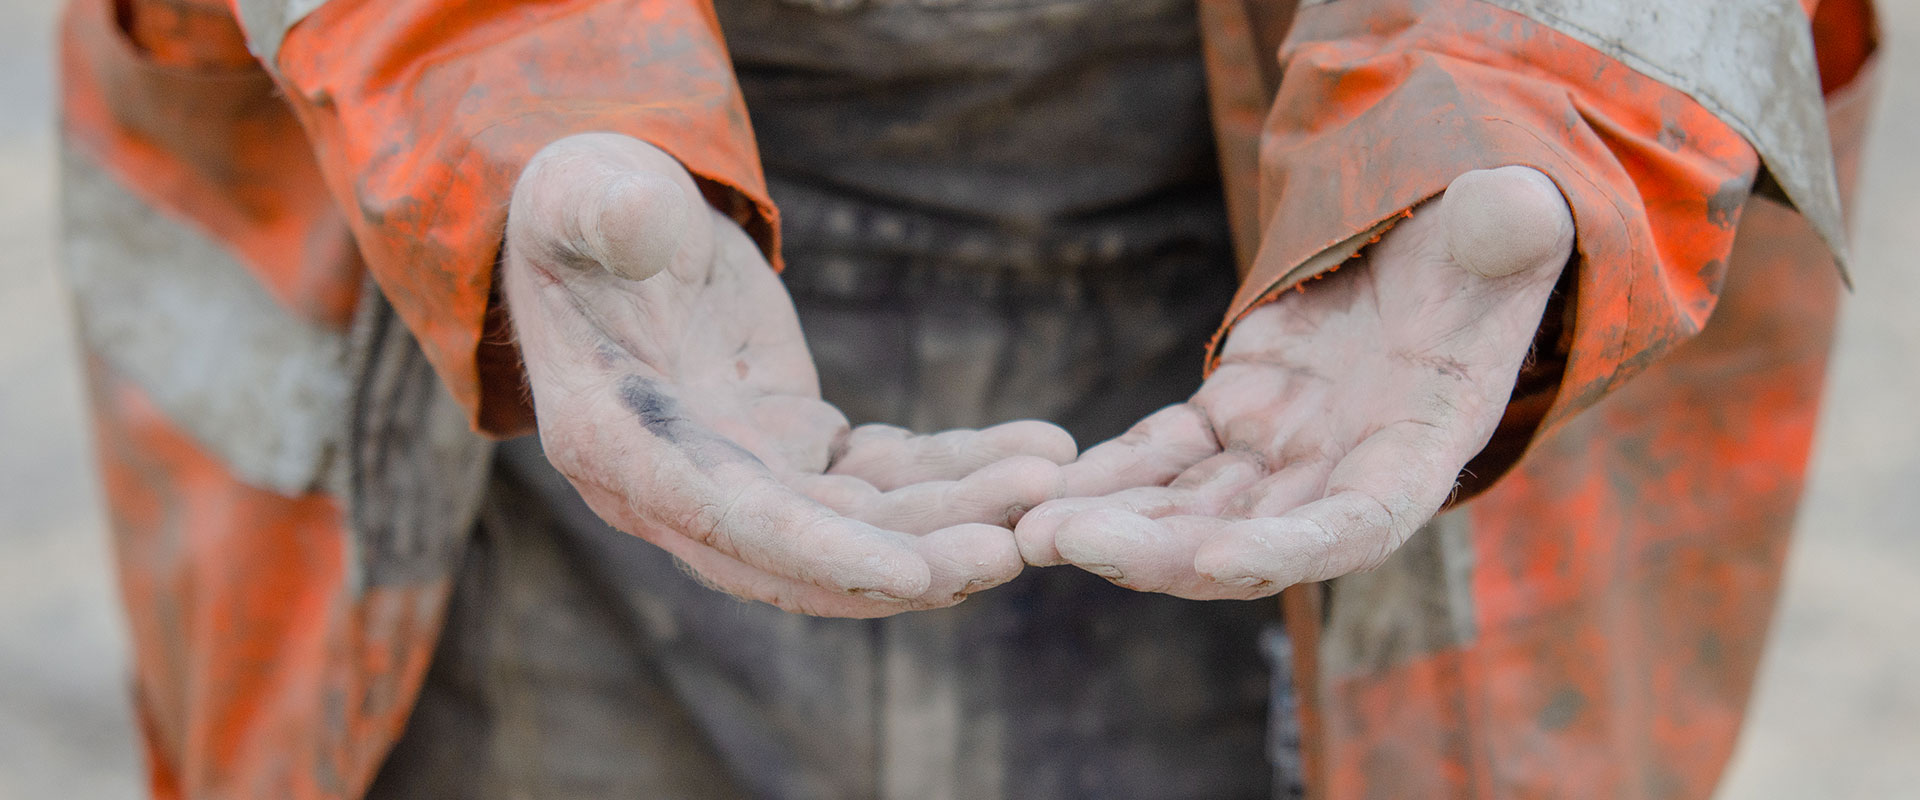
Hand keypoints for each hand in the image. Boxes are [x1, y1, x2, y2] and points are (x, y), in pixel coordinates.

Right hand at [503, 133, 1075, 616]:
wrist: (612, 227)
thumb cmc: (585, 207)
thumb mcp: (584, 195)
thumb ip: (607, 212)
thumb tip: (635, 221)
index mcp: (616, 444)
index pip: (732, 521)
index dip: (825, 555)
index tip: (916, 575)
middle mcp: (678, 488)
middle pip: (812, 552)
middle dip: (916, 557)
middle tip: (1015, 544)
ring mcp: (745, 476)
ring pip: (865, 523)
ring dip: (956, 515)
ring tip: (1047, 482)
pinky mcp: (797, 452)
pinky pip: (889, 478)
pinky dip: (960, 469)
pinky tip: (1039, 451)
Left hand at [1014, 166, 1573, 598]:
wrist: (1441, 250)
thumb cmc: (1489, 243)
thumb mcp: (1507, 228)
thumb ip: (1509, 228)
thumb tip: (1514, 210)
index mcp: (1418, 451)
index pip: (1355, 523)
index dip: (1289, 549)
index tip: (1219, 559)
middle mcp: (1339, 474)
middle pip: (1242, 538)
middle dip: (1157, 550)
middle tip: (1067, 543)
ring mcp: (1279, 453)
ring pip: (1187, 510)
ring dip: (1112, 525)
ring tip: (1028, 530)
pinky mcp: (1231, 418)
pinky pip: (1160, 456)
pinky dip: (1106, 474)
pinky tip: (1040, 487)